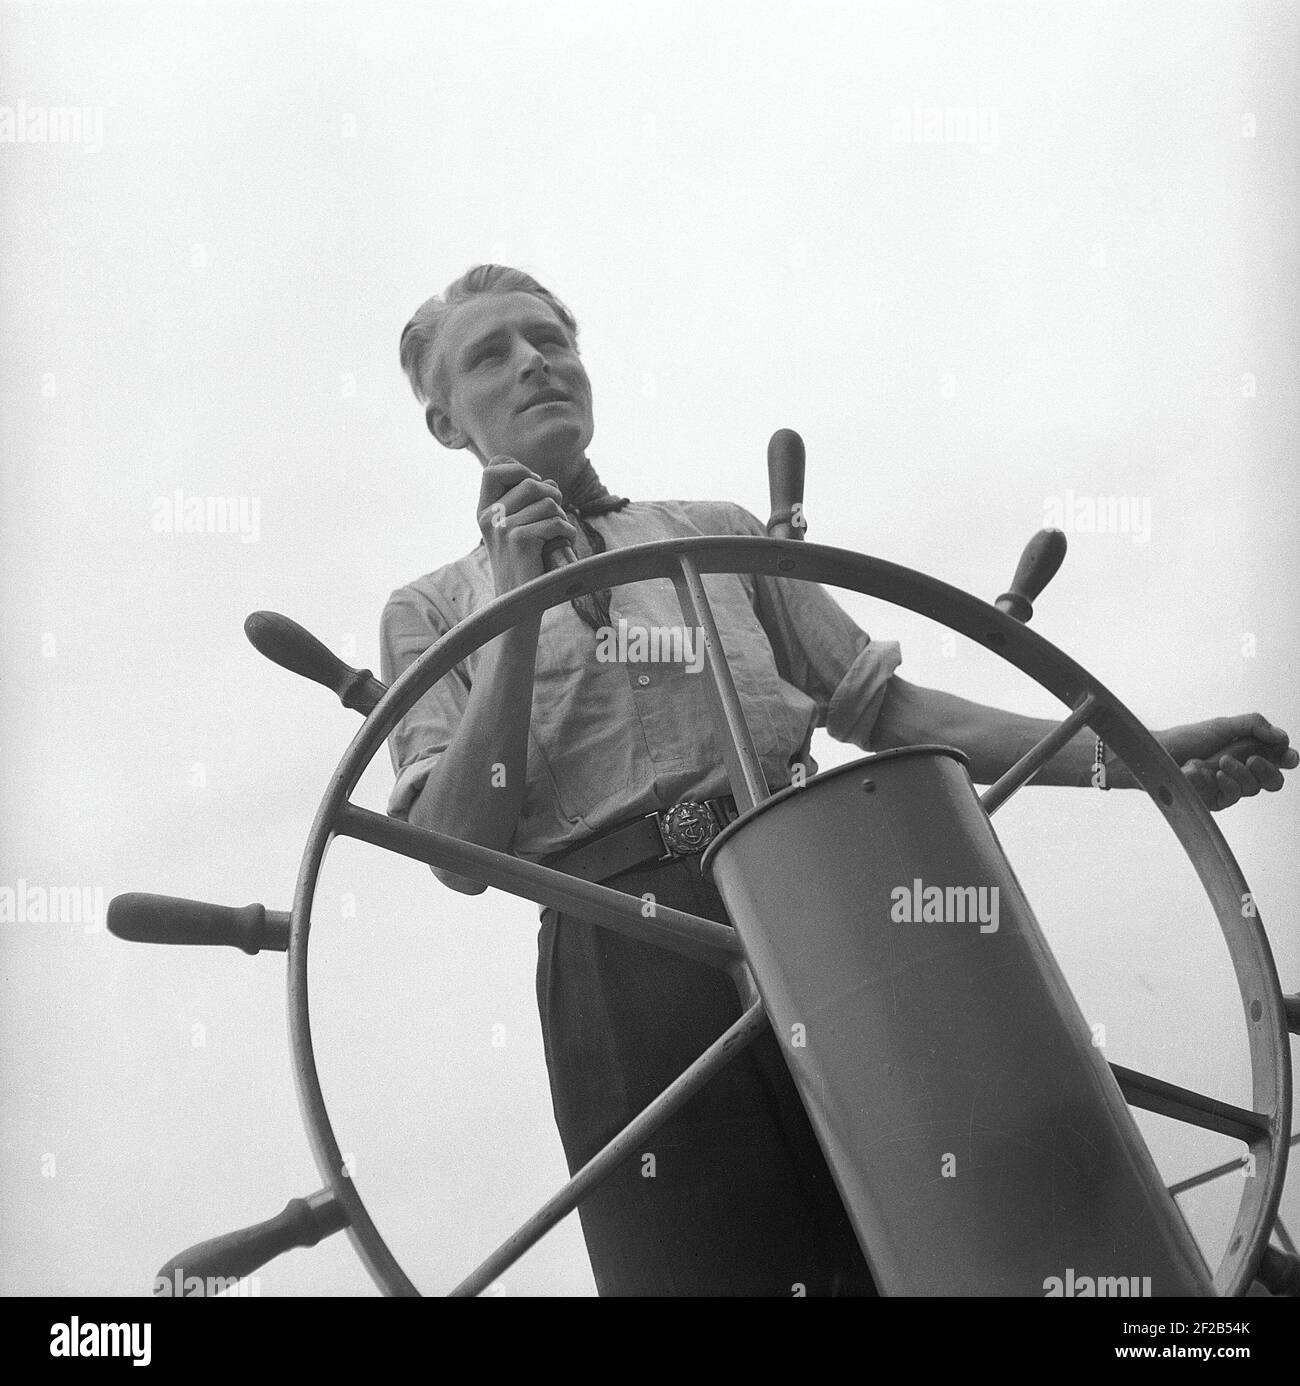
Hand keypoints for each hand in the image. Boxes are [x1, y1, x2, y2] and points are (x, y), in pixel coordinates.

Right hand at [477, 456, 576, 595]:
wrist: (519, 602)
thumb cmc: (525, 564)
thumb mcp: (519, 529)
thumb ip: (529, 502)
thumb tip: (551, 483)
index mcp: (484, 510)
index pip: (493, 468)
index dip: (518, 467)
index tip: (534, 483)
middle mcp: (488, 517)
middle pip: (530, 482)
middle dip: (552, 495)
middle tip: (555, 514)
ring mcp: (502, 528)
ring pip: (547, 502)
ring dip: (562, 517)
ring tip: (558, 533)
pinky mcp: (519, 539)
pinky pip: (555, 522)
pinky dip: (567, 532)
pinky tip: (563, 543)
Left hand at [1158, 714, 1297, 811]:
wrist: (1157, 753)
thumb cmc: (1186, 739)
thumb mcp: (1221, 726)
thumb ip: (1252, 726)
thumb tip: (1281, 736)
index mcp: (1248, 752)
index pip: (1278, 759)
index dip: (1286, 758)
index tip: (1286, 755)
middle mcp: (1242, 771)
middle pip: (1273, 780)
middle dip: (1268, 770)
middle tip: (1254, 759)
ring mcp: (1229, 787)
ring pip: (1252, 788)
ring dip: (1240, 773)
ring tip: (1221, 760)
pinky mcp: (1214, 800)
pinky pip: (1232, 797)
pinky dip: (1228, 785)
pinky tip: (1216, 775)